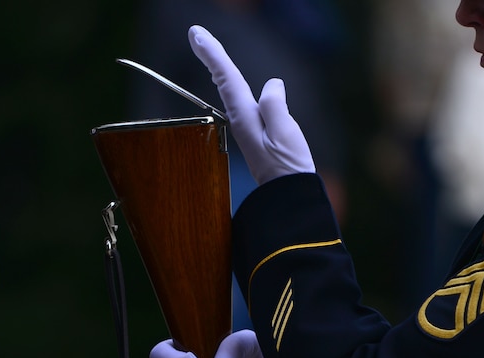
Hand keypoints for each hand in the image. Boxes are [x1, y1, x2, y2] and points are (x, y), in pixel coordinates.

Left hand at [188, 25, 314, 184]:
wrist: (288, 197)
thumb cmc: (288, 167)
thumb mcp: (284, 133)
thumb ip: (274, 106)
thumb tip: (272, 85)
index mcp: (245, 117)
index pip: (226, 78)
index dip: (213, 54)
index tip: (196, 34)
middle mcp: (241, 120)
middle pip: (223, 80)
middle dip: (211, 55)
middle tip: (196, 34)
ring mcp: (248, 127)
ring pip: (230, 89)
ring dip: (219, 67)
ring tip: (207, 48)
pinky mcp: (256, 134)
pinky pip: (241, 100)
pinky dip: (232, 84)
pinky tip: (230, 82)